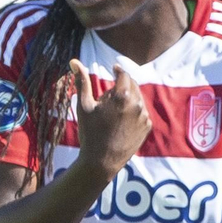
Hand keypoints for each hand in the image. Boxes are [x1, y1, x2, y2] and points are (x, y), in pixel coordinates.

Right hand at [72, 59, 150, 178]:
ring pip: (137, 98)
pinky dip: (133, 111)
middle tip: (110, 93)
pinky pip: (141, 112)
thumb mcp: (84, 106)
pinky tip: (120, 121)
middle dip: (123, 84)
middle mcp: (137, 104)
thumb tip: (74, 60)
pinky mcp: (147, 127)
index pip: (124, 74)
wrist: (101, 162)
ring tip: (113, 110)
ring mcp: (144, 116)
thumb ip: (82, 81)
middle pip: (132, 85)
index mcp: (122, 96)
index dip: (118, 70)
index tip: (114, 68)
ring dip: (128, 98)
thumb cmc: (90, 133)